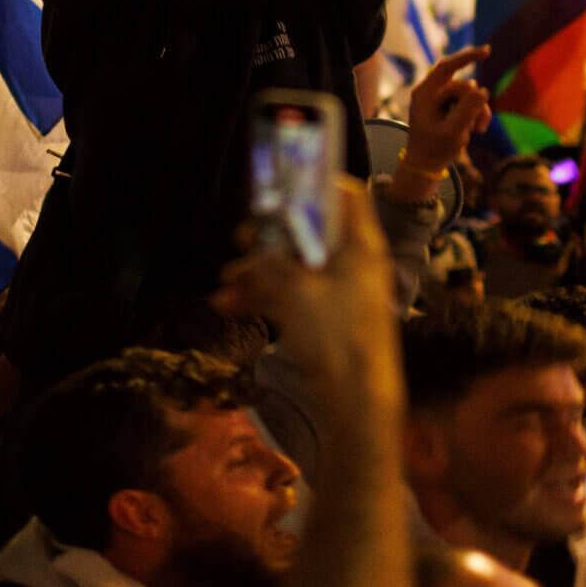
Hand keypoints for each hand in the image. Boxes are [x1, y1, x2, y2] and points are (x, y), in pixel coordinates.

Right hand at [215, 179, 400, 396]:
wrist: (357, 400)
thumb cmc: (335, 335)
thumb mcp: (294, 290)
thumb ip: (269, 263)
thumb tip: (253, 255)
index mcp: (360, 244)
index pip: (346, 194)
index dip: (313, 185)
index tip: (279, 190)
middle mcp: (354, 262)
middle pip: (311, 233)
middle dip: (271, 237)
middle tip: (242, 240)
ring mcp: (342, 292)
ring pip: (296, 267)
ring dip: (259, 272)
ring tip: (225, 282)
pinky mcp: (328, 319)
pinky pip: (294, 296)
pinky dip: (265, 298)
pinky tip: (228, 306)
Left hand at [392, 45, 490, 196]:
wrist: (426, 164)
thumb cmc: (434, 149)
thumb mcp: (452, 132)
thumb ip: (467, 110)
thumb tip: (483, 90)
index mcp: (424, 94)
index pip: (446, 67)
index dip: (467, 57)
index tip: (487, 51)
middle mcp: (431, 92)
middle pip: (463, 86)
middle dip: (476, 104)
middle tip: (480, 127)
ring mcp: (441, 99)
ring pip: (470, 95)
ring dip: (478, 111)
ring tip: (478, 130)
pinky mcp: (450, 106)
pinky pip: (470, 103)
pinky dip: (477, 114)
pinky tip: (478, 129)